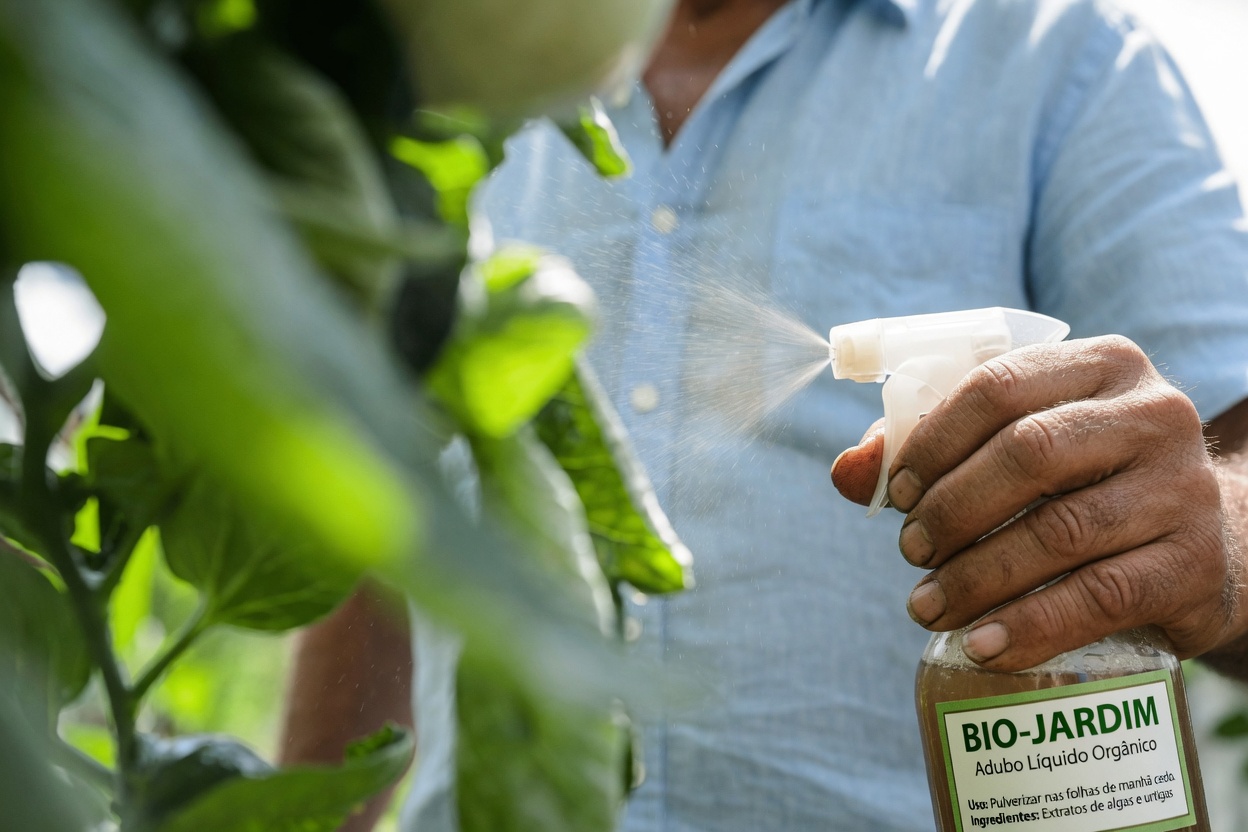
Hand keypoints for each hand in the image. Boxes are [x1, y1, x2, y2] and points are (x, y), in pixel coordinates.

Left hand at [831, 335, 1243, 671]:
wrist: (1205, 544)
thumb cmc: (1083, 484)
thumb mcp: (1019, 447)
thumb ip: (930, 449)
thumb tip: (848, 472)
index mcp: (1102, 366)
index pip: (999, 384)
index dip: (934, 440)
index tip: (895, 492)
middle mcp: (1154, 414)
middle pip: (1028, 454)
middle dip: (951, 509)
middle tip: (911, 551)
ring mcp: (1183, 490)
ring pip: (1060, 530)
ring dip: (976, 575)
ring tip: (927, 605)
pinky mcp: (1194, 565)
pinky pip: (1100, 597)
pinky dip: (1029, 625)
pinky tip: (981, 645)